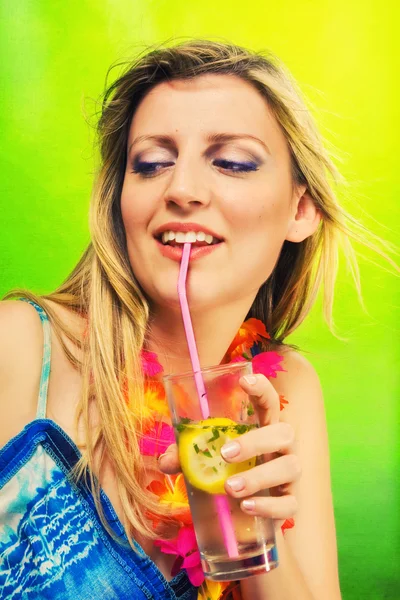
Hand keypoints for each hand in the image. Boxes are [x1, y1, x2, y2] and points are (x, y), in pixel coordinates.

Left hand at [158, 374, 300, 521]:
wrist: (244, 518)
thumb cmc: (227, 475)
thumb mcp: (205, 461)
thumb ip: (186, 456)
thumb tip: (166, 460)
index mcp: (263, 428)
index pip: (269, 401)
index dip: (262, 388)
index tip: (245, 380)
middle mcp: (281, 448)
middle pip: (284, 432)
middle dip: (256, 441)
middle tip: (225, 454)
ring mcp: (290, 475)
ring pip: (291, 467)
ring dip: (259, 476)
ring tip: (229, 488)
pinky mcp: (291, 504)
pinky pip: (290, 504)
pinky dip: (269, 506)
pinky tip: (247, 507)